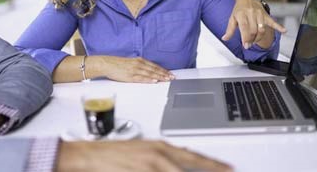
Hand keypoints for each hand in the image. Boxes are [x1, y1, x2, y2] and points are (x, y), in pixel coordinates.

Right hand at [56, 140, 232, 171]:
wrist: (88, 155)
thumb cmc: (114, 154)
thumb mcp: (143, 153)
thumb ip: (163, 159)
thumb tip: (178, 164)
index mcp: (159, 147)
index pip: (192, 156)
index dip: (212, 164)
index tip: (228, 168)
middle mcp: (156, 156)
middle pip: (188, 167)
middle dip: (207, 169)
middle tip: (226, 171)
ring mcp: (147, 167)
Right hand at [95, 56, 174, 82]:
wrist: (107, 64)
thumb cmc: (117, 64)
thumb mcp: (131, 63)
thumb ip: (139, 66)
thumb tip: (148, 71)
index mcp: (139, 60)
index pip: (154, 66)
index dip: (163, 70)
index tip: (170, 74)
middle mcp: (139, 64)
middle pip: (154, 69)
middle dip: (164, 74)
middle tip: (172, 77)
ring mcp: (135, 70)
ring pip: (150, 74)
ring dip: (159, 77)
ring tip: (167, 80)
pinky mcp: (130, 76)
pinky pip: (141, 78)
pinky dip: (149, 79)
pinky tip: (154, 81)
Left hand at [222, 0, 285, 49]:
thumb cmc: (239, 10)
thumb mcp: (232, 18)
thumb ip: (229, 30)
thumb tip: (224, 38)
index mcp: (241, 14)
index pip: (244, 27)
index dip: (245, 37)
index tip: (246, 45)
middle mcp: (251, 13)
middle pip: (253, 30)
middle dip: (251, 39)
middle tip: (248, 45)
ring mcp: (259, 14)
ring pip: (261, 29)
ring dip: (259, 37)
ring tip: (254, 41)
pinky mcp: (266, 15)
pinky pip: (273, 21)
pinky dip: (279, 26)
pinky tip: (284, 31)